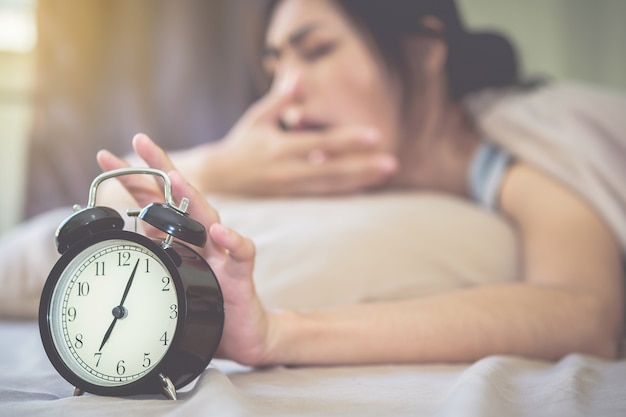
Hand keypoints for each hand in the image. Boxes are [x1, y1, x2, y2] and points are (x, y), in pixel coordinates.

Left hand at [98, 135, 275, 365]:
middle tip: (141, 141)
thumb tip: (132, 226)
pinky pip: (240, 253)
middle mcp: (204, 236)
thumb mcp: (176, 274)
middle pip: (182, 195)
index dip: (134, 178)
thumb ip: (160, 248)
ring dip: (192, 196)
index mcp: (183, 236)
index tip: (106, 158)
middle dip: (160, 166)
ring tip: (174, 177)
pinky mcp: (241, 273)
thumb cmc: (208, 302)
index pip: (157, 200)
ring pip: (209, 216)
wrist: (242, 332)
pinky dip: (231, 241)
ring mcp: (223, 251)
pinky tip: (219, 231)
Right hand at [170, 87, 397, 195]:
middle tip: (391, 163)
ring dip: (359, 180)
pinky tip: (362, 187)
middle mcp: (287, 170)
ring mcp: (290, 188)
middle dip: (363, 166)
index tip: (374, 136)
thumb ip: (281, 99)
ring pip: (330, 185)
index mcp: (281, 147)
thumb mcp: (258, 119)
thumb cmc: (239, 145)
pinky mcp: (290, 200)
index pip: (321, 143)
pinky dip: (342, 191)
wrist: (216, 180)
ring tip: (383, 173)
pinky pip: (321, 196)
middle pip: (332, 169)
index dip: (348, 139)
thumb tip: (297, 74)